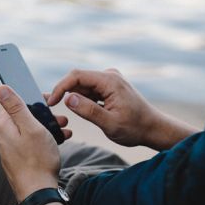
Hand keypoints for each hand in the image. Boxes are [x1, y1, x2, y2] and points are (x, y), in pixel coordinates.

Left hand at [0, 85, 70, 202]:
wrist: (38, 191)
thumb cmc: (37, 160)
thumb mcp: (31, 127)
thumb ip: (15, 106)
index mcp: (2, 124)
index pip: (10, 99)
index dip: (28, 96)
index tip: (44, 98)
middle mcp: (1, 134)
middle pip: (21, 113)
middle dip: (42, 112)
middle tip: (59, 115)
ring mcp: (8, 145)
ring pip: (28, 126)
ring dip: (46, 124)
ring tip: (64, 126)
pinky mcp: (16, 154)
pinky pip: (29, 139)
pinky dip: (43, 136)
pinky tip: (59, 138)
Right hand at [47, 68, 198, 150]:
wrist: (153, 129)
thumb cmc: (135, 128)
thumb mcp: (110, 124)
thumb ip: (89, 111)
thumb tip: (68, 99)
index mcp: (110, 81)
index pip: (77, 76)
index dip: (60, 87)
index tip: (51, 102)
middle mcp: (109, 75)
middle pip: (78, 79)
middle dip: (64, 92)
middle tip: (51, 108)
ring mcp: (109, 80)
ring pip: (82, 85)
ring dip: (73, 97)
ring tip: (66, 111)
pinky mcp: (108, 87)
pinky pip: (89, 89)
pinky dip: (81, 99)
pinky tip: (81, 110)